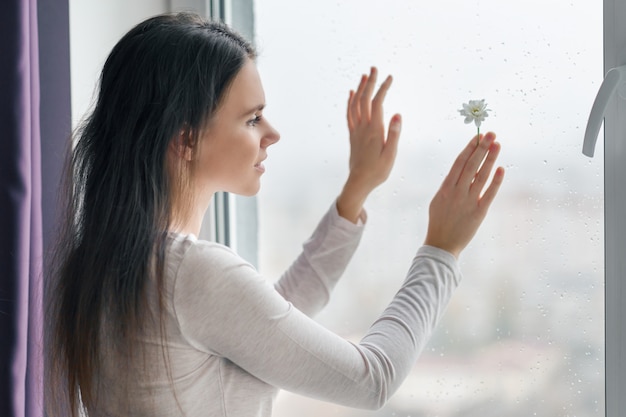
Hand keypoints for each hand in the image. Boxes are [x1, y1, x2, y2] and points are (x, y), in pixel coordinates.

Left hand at [337, 67, 401, 222]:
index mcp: (374, 130)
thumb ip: (394, 134)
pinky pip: (349, 114)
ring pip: (355, 105)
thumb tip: (397, 115)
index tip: (390, 77)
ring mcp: (356, 130)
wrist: (359, 182)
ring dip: (359, 89)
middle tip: (374, 68)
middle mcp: (363, 128)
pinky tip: (351, 94)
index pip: (378, 103)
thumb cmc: (377, 171)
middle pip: (364, 100)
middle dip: (369, 83)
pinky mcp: (352, 135)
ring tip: (364, 76)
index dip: (383, 88)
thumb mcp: (390, 155)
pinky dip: (350, 102)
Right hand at [424, 132, 504, 257]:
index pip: (459, 162)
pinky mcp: (479, 212)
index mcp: (445, 187)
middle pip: (471, 165)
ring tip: (497, 144)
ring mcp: (468, 202)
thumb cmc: (439, 221)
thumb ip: (450, 185)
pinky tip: (501, 168)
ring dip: (490, 159)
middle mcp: (457, 192)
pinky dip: (496, 181)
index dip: (469, 148)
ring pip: (481, 176)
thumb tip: (462, 170)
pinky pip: (489, 193)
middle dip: (481, 147)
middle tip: (491, 133)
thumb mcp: (438, 200)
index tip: (477, 136)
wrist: (441, 244)